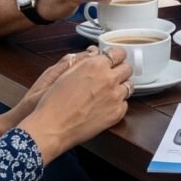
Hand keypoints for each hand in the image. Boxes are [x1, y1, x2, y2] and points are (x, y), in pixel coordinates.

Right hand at [18, 47, 132, 163]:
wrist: (52, 127)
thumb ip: (85, 62)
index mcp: (95, 65)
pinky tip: (105, 107)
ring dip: (120, 87)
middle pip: (127, 69)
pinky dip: (118, 104)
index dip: (116, 57)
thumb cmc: (53, 101)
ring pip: (129, 86)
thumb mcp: (66, 72)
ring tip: (107, 94)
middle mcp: (109, 78)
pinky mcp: (117, 113)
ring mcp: (115, 96)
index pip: (119, 53)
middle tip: (111, 77)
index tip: (114, 60)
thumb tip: (95, 55)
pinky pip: (125, 104)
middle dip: (120, 71)